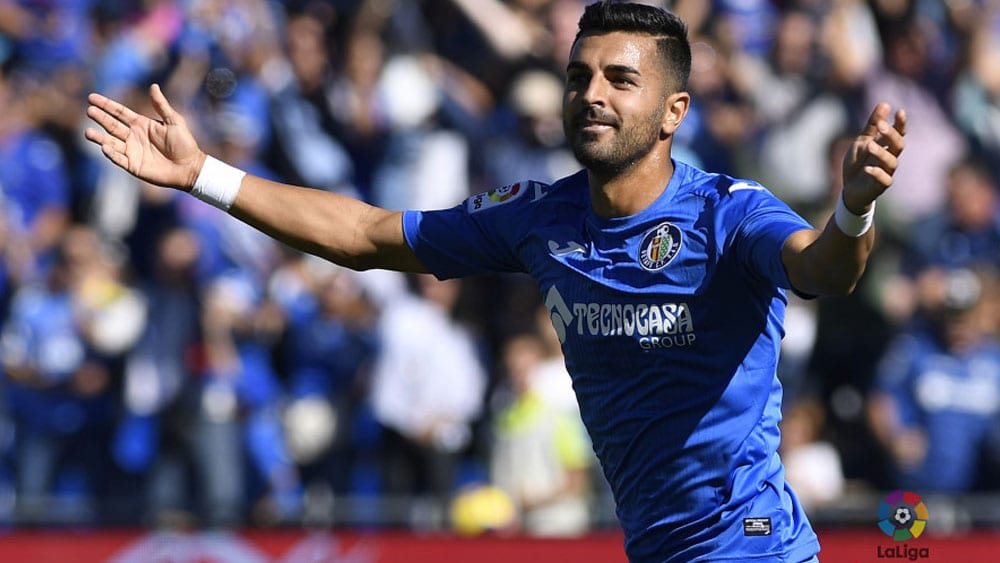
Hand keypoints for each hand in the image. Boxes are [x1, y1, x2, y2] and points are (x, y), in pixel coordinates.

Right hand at [85, 84, 204, 190]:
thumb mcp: (174, 121)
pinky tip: (104, 147)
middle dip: (100, 118)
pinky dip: (110, 154)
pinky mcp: (133, 165)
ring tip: (87, 132)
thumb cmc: (184, 143)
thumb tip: (153, 86)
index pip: (119, 112)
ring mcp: (132, 151)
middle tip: (89, 111)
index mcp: (141, 124)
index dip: (106, 105)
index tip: (91, 97)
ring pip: (110, 142)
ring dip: (99, 138)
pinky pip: (118, 159)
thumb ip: (161, 105)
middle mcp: (133, 137)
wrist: (190, 167)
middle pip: (111, 125)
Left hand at [841, 102, 906, 213]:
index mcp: (886, 146)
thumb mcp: (862, 141)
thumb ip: (873, 125)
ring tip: (870, 146)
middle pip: (898, 145)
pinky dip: (877, 173)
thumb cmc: (858, 163)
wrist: (849, 189)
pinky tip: (868, 168)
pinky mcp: (879, 186)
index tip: (900, 111)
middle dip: (891, 135)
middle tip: (881, 126)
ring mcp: (886, 172)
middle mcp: (890, 158)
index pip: (899, 133)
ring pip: (892, 162)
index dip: (901, 123)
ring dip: (882, 153)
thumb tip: (885, 103)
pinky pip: (885, 180)